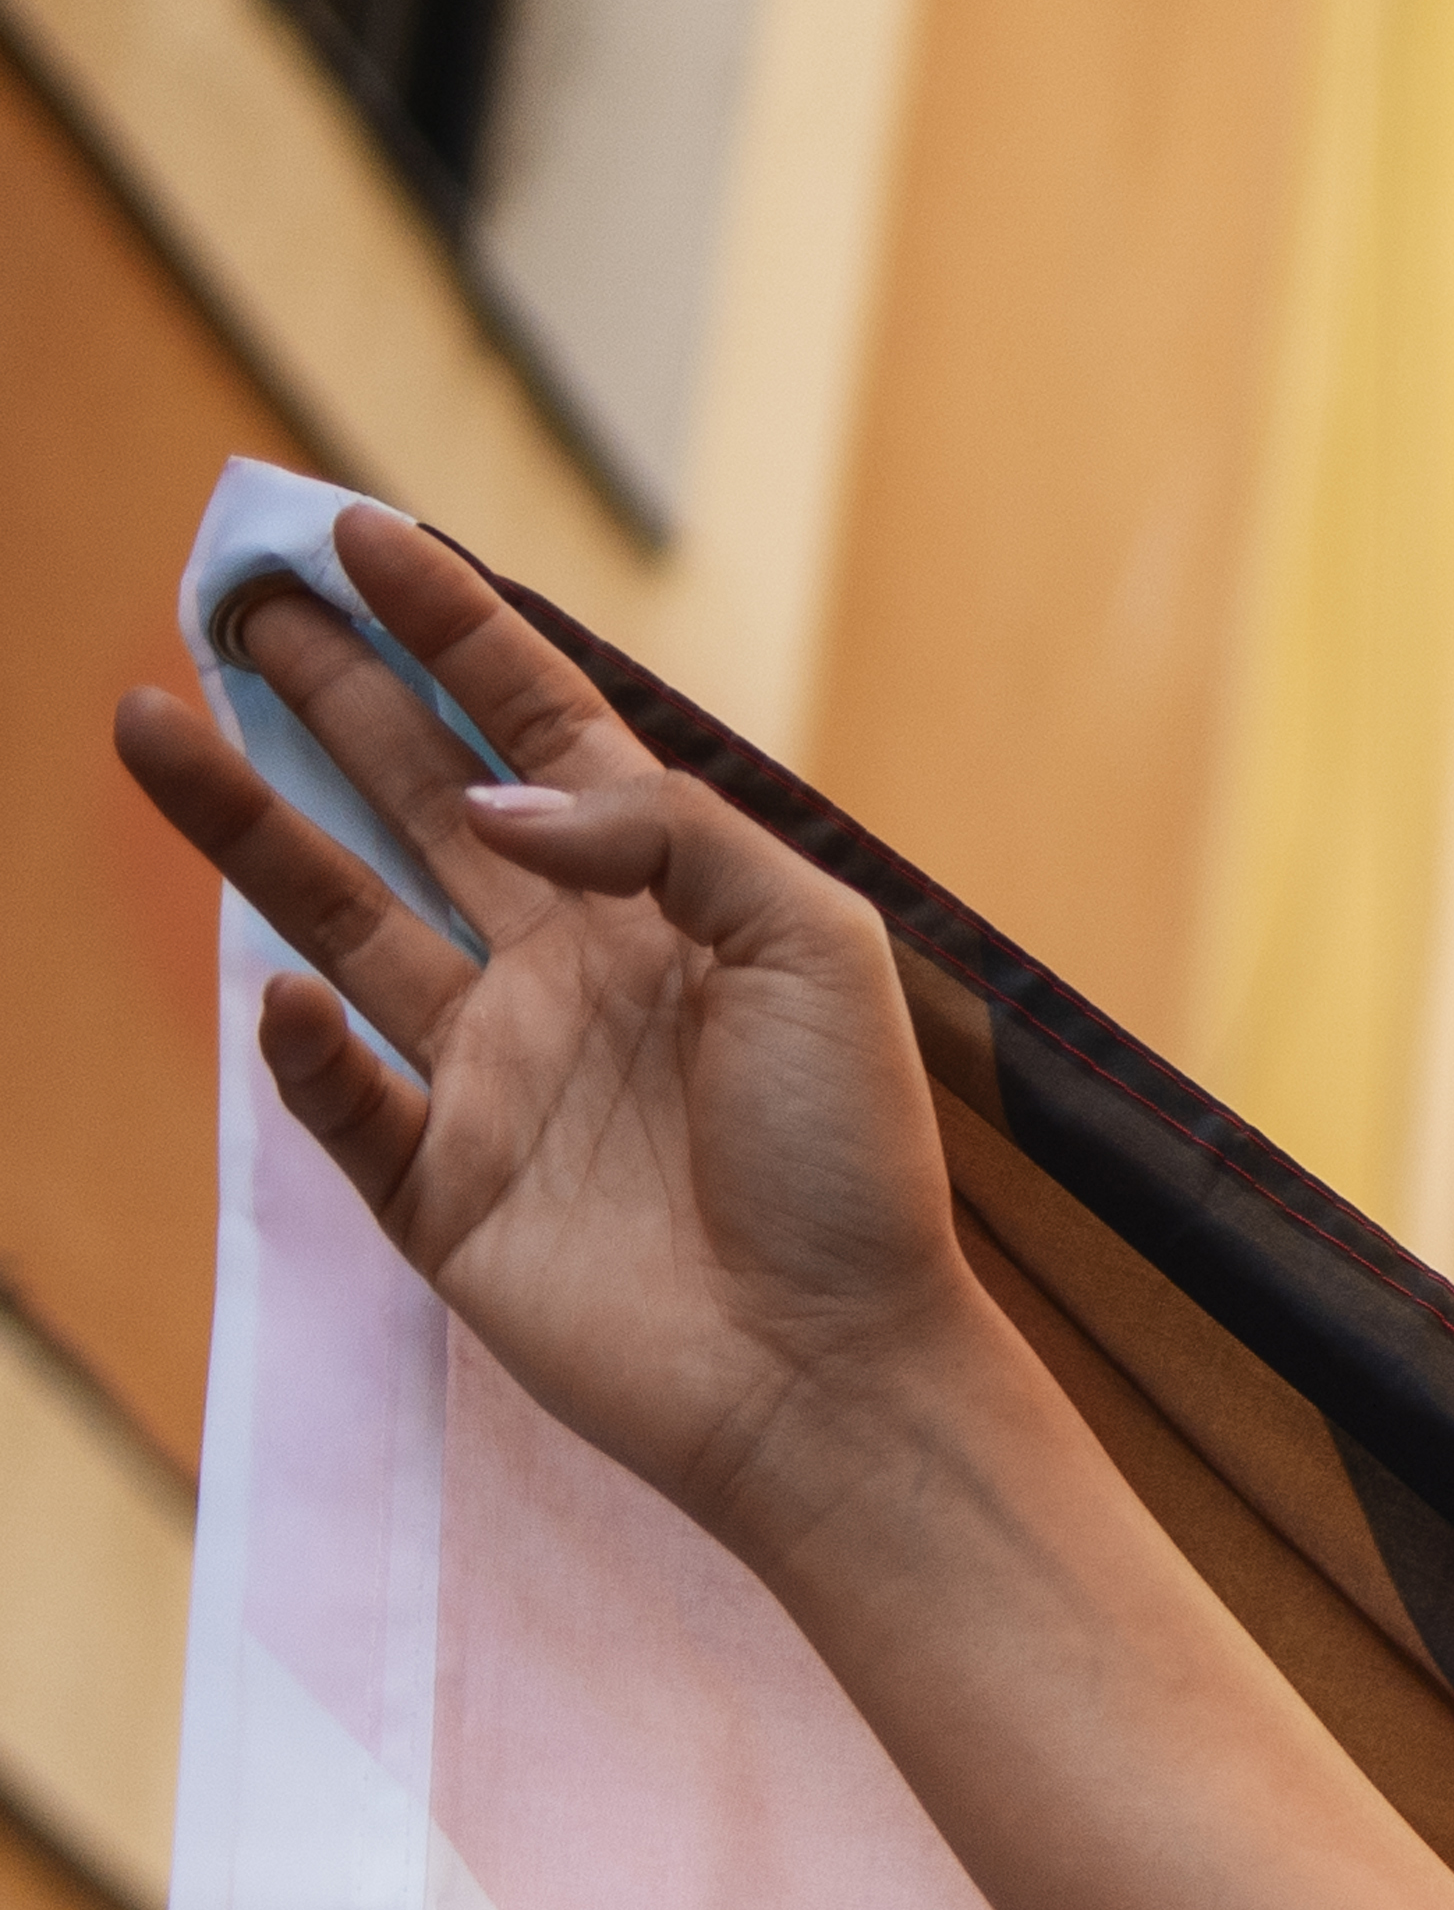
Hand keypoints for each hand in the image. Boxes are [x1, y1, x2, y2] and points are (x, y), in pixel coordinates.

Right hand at [109, 505, 1012, 1562]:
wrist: (838, 1371)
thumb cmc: (850, 1164)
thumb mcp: (814, 947)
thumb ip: (668, 834)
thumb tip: (496, 795)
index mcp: (660, 909)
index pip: (538, 733)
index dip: (451, 632)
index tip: (360, 537)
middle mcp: (562, 977)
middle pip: (411, 799)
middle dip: (326, 693)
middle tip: (232, 593)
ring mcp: (492, 1084)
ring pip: (335, 920)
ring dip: (243, 822)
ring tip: (147, 716)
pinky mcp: (441, 1195)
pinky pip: (340, 1098)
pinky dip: (300, 1044)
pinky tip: (282, 984)